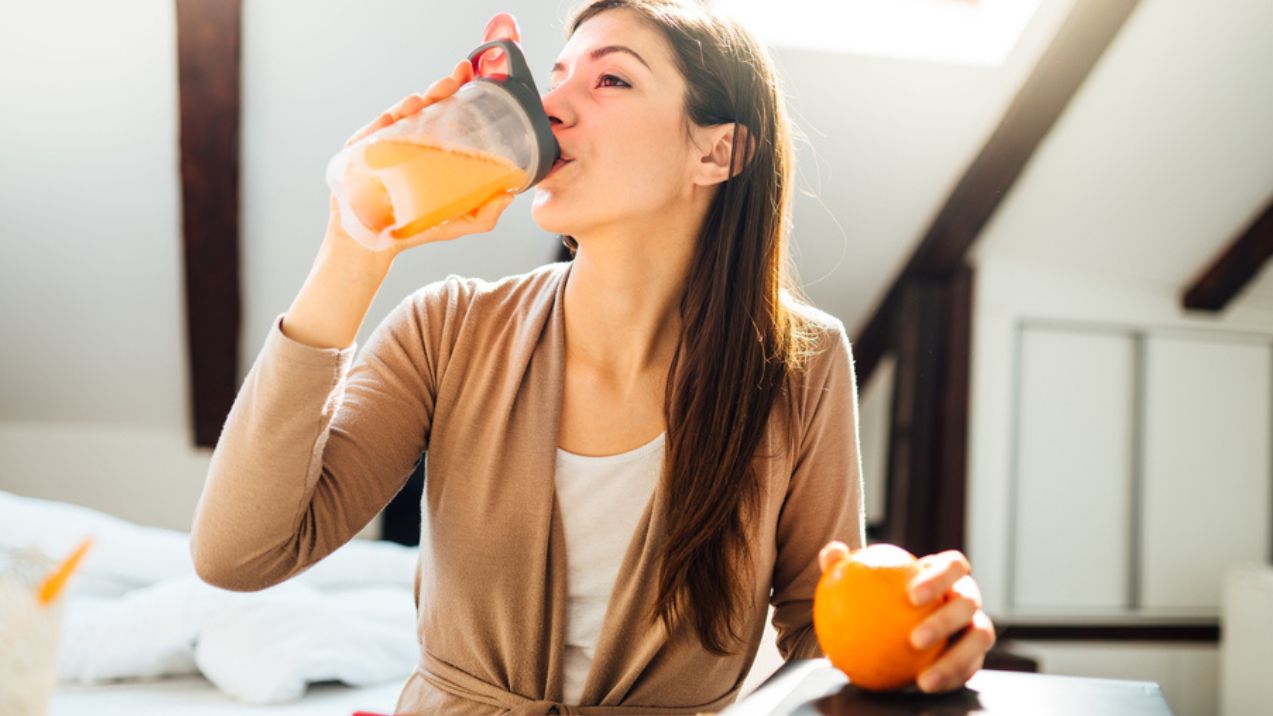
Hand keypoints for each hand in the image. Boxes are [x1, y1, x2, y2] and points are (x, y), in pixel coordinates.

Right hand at [324, 13, 522, 257]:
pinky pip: (374, 131)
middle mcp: (408, 142)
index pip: (446, 115)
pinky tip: (402, 112)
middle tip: (458, 77)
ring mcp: (383, 145)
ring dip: (417, 101)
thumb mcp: (455, 222)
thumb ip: (483, 214)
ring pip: (401, 115)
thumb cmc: (412, 229)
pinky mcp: (361, 154)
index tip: (473, 75)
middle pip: (426, 108)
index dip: (460, 93)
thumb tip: (509, 196)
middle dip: (442, 89)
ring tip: (432, 94)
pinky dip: (388, 119)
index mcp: (430, 150)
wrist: (373, 246)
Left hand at [817, 543, 995, 693]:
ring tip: (925, 677)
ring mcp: (974, 626)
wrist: (890, 632)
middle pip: (968, 602)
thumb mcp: (857, 583)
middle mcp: (965, 598)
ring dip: (955, 658)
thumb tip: (832, 553)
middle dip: (946, 620)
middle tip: (915, 639)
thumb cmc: (876, 600)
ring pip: (979, 638)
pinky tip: (924, 686)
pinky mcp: (974, 655)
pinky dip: (949, 678)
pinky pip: (968, 668)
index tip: (911, 596)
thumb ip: (844, 566)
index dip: (940, 576)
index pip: (952, 565)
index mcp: (944, 574)